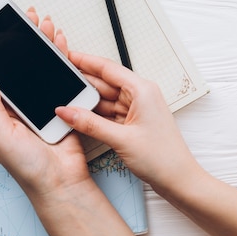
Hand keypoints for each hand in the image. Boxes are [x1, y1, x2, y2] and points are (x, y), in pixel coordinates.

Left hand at [0, 10, 91, 201]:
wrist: (61, 183)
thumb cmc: (28, 166)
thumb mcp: (1, 134)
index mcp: (4, 110)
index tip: (0, 29)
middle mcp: (24, 104)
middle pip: (23, 65)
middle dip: (25, 39)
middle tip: (25, 17)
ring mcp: (46, 103)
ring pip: (44, 67)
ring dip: (45, 44)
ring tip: (44, 24)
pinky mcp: (66, 105)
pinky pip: (64, 77)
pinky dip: (64, 59)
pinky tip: (61, 44)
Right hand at [55, 52, 200, 191]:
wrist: (178, 180)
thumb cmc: (163, 157)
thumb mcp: (121, 139)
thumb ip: (90, 124)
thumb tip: (66, 111)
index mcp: (142, 90)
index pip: (108, 68)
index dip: (85, 60)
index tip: (67, 56)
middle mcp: (140, 95)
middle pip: (104, 83)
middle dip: (82, 83)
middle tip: (58, 82)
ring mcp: (136, 109)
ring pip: (105, 99)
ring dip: (87, 102)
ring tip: (64, 101)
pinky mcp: (133, 123)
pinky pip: (108, 113)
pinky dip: (94, 115)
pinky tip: (79, 116)